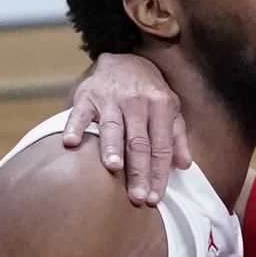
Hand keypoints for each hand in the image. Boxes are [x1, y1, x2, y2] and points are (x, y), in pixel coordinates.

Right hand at [63, 53, 190, 206]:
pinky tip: (71, 143)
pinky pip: (80, 113)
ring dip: (112, 148)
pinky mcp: (88, 95)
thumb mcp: (170, 109)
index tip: (155, 198)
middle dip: (139, 171)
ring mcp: (111, 98)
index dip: (159, 173)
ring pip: (112, 127)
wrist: (124, 59)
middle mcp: (137, 102)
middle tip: (137, 196)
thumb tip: (185, 165)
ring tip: (113, 168)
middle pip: (139, 143)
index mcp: (161, 106)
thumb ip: (177, 137)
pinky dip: (74, 127)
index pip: (161, 147)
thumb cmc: (149, 92)